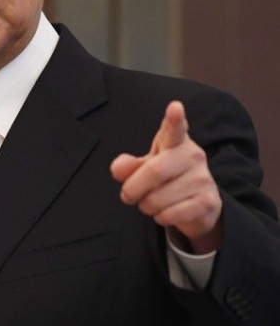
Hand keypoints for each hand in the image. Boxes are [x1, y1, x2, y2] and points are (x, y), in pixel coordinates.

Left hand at [110, 101, 222, 253]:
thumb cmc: (167, 178)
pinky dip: (160, 218)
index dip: (174, 119)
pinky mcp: (208, 202)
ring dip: (146, 206)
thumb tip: (118, 168)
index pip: (174, 129)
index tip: (175, 107)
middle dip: (132, 189)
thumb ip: (128, 166)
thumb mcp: (145, 167)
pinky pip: (170, 215)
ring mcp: (203, 179)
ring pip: (157, 198)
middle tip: (128, 195)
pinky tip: (167, 211)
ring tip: (153, 201)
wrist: (198, 206)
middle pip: (153, 172)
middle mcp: (193, 156)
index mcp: (175, 142)